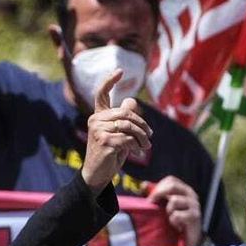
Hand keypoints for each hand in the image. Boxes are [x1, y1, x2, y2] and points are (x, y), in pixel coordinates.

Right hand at [81, 71, 150, 192]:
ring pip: (129, 126)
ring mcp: (98, 130)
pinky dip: (137, 145)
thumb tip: (132, 101)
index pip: (101, 94)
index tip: (120, 71)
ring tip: (146, 146)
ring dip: (142, 137)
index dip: (110, 81)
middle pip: (126, 113)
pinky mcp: (104, 141)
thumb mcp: (119, 133)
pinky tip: (137, 152)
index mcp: (98, 116)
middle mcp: (95, 120)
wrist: (97, 174)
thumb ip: (124, 118)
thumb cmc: (110, 152)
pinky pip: (128, 138)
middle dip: (142, 124)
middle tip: (150, 135)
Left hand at [149, 176, 202, 245]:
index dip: (159, 186)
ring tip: (171, 218)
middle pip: (173, 185)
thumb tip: (144, 184)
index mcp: (184, 190)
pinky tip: (177, 225)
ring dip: (168, 211)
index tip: (151, 197)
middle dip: (158, 194)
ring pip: (174, 200)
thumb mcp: (166, 206)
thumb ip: (157, 195)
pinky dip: (173, 221)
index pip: (171, 179)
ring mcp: (194, 205)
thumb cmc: (177, 220)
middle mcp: (191, 195)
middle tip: (152, 203)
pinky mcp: (194, 216)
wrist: (191, 238)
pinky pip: (177, 215)